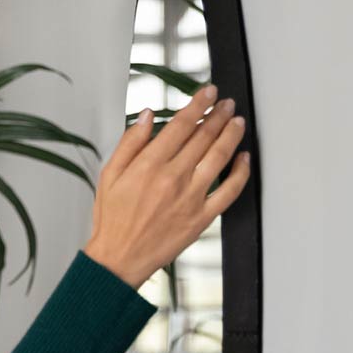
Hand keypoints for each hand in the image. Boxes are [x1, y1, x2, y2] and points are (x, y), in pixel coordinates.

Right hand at [84, 83, 251, 288]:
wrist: (118, 258)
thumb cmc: (112, 220)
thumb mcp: (109, 176)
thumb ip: (128, 144)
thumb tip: (146, 116)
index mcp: (148, 166)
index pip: (180, 125)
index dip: (198, 104)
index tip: (208, 93)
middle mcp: (172, 178)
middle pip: (204, 136)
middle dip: (219, 114)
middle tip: (226, 103)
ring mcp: (190, 198)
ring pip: (219, 156)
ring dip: (232, 134)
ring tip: (237, 121)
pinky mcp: (202, 217)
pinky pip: (229, 190)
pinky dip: (240, 171)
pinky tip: (243, 157)